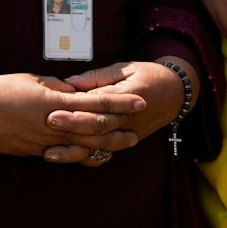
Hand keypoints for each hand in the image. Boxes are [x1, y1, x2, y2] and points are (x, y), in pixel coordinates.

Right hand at [0, 72, 144, 158]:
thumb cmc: (0, 90)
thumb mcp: (34, 81)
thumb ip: (57, 88)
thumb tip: (74, 92)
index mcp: (57, 102)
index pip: (97, 102)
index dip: (121, 102)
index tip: (140, 101)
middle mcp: (55, 124)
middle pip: (96, 128)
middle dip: (120, 128)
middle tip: (139, 129)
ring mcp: (46, 141)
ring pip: (84, 146)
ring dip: (108, 145)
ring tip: (125, 144)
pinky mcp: (35, 152)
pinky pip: (65, 155)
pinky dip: (83, 156)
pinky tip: (95, 156)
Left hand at [41, 60, 186, 164]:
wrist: (177, 93)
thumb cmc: (149, 76)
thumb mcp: (126, 68)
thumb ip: (97, 76)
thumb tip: (69, 83)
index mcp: (129, 95)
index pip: (99, 101)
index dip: (77, 103)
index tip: (54, 104)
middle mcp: (129, 118)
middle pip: (98, 124)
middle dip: (73, 124)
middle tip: (49, 121)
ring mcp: (129, 132)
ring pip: (99, 144)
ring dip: (75, 149)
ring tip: (50, 151)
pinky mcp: (127, 141)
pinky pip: (105, 152)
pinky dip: (86, 157)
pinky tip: (68, 159)